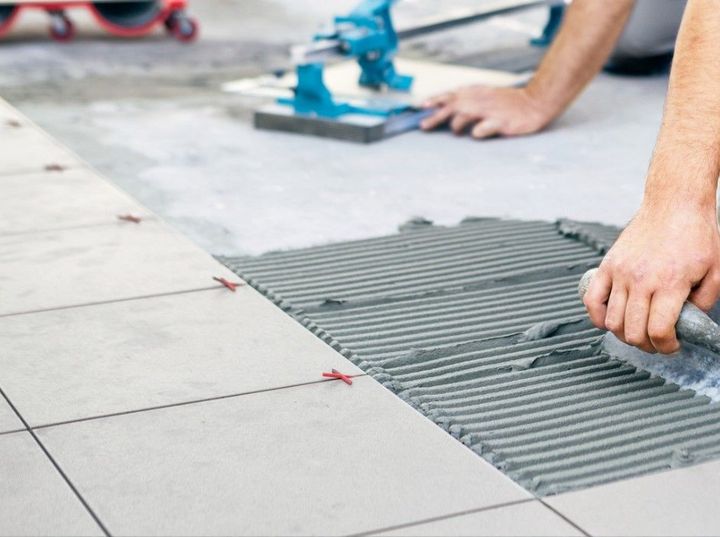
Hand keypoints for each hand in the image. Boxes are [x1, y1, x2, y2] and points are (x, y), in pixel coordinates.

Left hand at [420, 85, 552, 138]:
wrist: (534, 103)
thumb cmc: (507, 103)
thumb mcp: (485, 95)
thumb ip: (467, 100)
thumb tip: (446, 110)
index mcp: (476, 93)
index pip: (450, 95)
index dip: (435, 100)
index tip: (421, 106)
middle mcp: (480, 100)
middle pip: (453, 106)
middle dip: (436, 116)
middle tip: (423, 125)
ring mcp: (490, 111)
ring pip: (465, 115)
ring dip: (456, 124)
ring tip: (455, 130)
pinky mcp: (500, 122)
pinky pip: (484, 128)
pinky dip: (478, 131)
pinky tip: (476, 133)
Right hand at [584, 204, 719, 353]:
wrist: (673, 203)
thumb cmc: (695, 232)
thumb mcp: (716, 269)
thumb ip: (704, 301)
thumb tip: (690, 321)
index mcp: (670, 283)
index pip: (659, 330)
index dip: (666, 346)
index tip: (672, 345)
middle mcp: (641, 280)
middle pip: (633, 331)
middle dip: (646, 345)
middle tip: (656, 342)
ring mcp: (620, 273)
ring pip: (612, 320)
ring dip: (624, 334)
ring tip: (636, 331)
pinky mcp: (607, 266)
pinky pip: (592, 300)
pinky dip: (596, 316)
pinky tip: (608, 320)